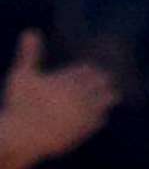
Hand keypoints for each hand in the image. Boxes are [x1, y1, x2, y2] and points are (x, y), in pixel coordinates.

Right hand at [0, 30, 114, 168]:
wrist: (21, 137)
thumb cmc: (19, 104)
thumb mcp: (22, 76)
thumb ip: (30, 54)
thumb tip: (31, 30)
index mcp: (69, 79)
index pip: (90, 69)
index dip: (89, 70)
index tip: (86, 72)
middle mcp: (82, 96)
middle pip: (104, 81)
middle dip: (101, 81)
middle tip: (99, 81)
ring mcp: (87, 113)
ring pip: (109, 98)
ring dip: (106, 95)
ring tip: (100, 95)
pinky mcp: (87, 129)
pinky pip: (102, 119)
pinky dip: (99, 114)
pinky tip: (93, 113)